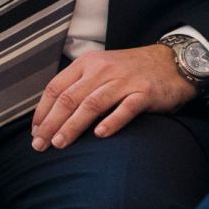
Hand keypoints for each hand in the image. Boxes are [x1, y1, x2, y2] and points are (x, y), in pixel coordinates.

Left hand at [30, 44, 197, 150]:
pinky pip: (125, 108)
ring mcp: (125, 81)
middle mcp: (104, 70)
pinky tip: (100, 135)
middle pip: (70, 98)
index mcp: (89, 63)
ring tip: (59, 143)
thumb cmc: (133, 71)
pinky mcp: (145, 93)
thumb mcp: (102, 69)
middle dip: (51, 123)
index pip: (56, 87)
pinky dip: (112, 122)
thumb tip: (52, 115)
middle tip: (40, 145)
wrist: (173, 63)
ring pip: (92, 104)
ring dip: (73, 125)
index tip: (35, 132)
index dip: (42, 111)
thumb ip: (80, 85)